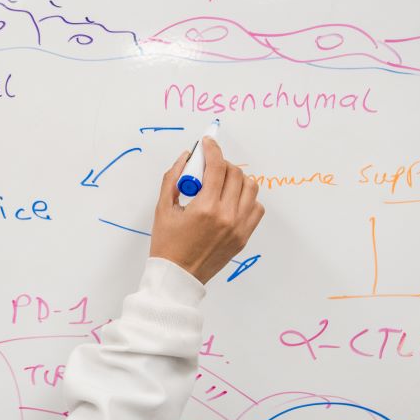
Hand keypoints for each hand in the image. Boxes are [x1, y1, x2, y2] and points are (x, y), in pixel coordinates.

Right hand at [149, 137, 264, 283]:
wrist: (178, 276)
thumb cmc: (167, 244)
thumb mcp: (162, 209)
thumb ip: (173, 178)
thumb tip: (186, 156)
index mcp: (205, 208)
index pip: (217, 167)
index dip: (212, 149)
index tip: (208, 142)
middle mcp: (227, 216)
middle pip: (235, 174)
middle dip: (221, 164)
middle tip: (209, 168)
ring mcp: (239, 227)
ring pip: (251, 188)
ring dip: (237, 179)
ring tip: (222, 184)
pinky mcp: (244, 236)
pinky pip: (256, 208)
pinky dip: (246, 199)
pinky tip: (231, 202)